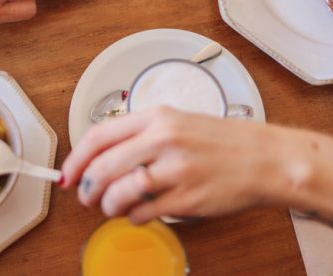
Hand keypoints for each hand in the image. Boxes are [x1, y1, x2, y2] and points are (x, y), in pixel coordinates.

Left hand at [60, 107, 287, 223]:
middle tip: (85, 197)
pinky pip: (143, 212)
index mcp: (157, 116)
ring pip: (118, 193)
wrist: (265, 159)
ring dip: (107, 206)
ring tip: (112, 207)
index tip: (67, 173)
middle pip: (102, 167)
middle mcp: (163, 139)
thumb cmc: (223, 142)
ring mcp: (175, 170)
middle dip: (86, 188)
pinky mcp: (187, 198)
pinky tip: (139, 212)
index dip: (76, 158)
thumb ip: (141, 134)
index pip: (99, 135)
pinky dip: (133, 217)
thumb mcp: (178, 121)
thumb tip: (101, 155)